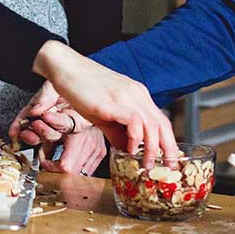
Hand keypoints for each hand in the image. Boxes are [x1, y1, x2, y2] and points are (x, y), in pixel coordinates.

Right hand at [21, 41, 178, 165]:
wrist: (65, 66)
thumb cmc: (81, 88)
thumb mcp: (103, 113)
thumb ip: (117, 131)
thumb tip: (127, 149)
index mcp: (137, 94)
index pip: (161, 120)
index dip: (169, 142)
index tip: (169, 159)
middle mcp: (136, 94)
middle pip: (163, 124)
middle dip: (169, 149)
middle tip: (168, 167)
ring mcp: (125, 96)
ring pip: (152, 124)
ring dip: (152, 148)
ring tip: (146, 163)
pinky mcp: (112, 102)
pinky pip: (134, 121)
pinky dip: (136, 138)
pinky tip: (129, 148)